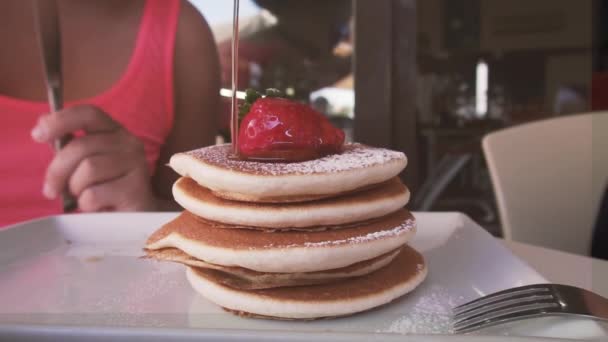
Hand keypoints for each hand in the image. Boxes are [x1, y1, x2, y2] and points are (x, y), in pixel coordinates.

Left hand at [31, 105, 157, 211]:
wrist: (136, 217)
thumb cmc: (107, 189)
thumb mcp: (86, 164)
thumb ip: (69, 146)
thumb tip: (42, 128)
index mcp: (115, 132)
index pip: (89, 114)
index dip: (60, 120)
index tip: (37, 135)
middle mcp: (129, 143)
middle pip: (81, 146)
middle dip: (57, 170)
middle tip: (50, 190)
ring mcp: (136, 165)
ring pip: (88, 169)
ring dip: (76, 188)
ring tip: (83, 197)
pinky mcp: (136, 190)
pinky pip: (94, 194)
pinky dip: (86, 205)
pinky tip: (97, 208)